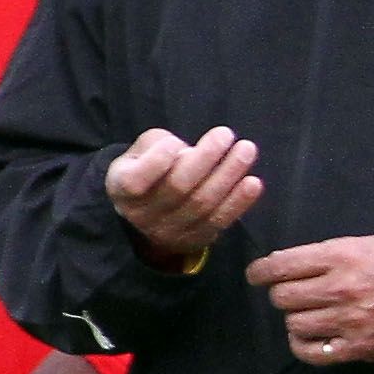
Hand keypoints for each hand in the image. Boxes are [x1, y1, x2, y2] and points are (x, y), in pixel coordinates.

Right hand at [106, 126, 262, 266]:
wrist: (149, 212)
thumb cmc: (148, 170)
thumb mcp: (140, 152)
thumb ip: (157, 146)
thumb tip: (191, 153)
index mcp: (120, 188)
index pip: (136, 180)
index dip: (157, 161)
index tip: (176, 142)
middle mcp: (142, 214)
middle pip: (177, 188)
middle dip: (205, 158)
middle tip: (226, 134)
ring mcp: (169, 231)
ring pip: (202, 203)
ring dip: (228, 175)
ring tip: (246, 149)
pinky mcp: (195, 239)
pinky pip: (220, 220)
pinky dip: (239, 201)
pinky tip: (253, 182)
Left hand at [243, 235, 373, 366]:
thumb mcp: (361, 246)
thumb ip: (322, 254)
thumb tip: (280, 266)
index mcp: (339, 257)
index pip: (281, 265)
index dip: (261, 271)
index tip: (257, 275)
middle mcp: (339, 288)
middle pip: (282, 297)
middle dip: (283, 295)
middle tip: (293, 295)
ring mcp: (346, 320)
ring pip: (294, 324)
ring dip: (296, 319)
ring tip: (311, 315)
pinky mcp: (354, 347)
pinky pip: (310, 352)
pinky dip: (303, 345)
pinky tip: (310, 337)